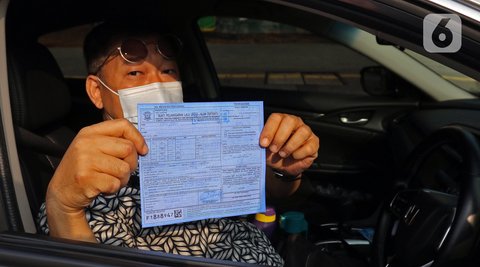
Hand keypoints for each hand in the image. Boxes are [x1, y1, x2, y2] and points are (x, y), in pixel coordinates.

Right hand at [45, 119, 147, 239]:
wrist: (61, 192)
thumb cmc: (84, 169)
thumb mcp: (94, 148)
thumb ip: (114, 142)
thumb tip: (142, 147)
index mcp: (89, 132)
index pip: (122, 125)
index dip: (138, 137)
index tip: (143, 150)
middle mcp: (86, 143)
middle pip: (128, 148)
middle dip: (131, 163)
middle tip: (122, 171)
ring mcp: (84, 161)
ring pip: (124, 169)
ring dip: (122, 179)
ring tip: (110, 180)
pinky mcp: (86, 179)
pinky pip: (115, 183)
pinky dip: (113, 189)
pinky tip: (102, 187)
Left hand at [260, 113, 318, 175]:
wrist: (283, 167)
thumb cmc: (273, 154)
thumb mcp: (264, 149)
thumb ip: (260, 142)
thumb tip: (251, 140)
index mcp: (281, 120)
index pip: (276, 118)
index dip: (269, 130)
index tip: (263, 143)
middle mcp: (295, 123)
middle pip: (290, 121)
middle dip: (280, 136)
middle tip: (273, 149)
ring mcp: (306, 132)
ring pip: (302, 132)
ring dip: (290, 145)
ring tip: (282, 154)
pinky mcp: (314, 143)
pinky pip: (309, 146)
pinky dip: (300, 153)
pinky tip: (294, 156)